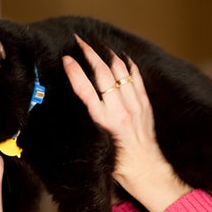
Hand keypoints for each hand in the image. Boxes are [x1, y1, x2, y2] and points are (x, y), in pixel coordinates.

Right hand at [63, 36, 191, 211]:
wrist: (145, 170)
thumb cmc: (117, 163)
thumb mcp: (96, 145)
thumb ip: (88, 123)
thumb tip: (76, 103)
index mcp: (104, 123)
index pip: (86, 90)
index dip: (75, 72)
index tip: (66, 58)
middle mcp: (120, 111)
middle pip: (103, 74)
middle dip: (90, 54)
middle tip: (80, 41)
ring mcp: (135, 106)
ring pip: (121, 72)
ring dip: (108, 56)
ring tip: (99, 45)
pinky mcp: (145, 105)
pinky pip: (136, 79)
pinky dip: (128, 66)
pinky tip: (121, 58)